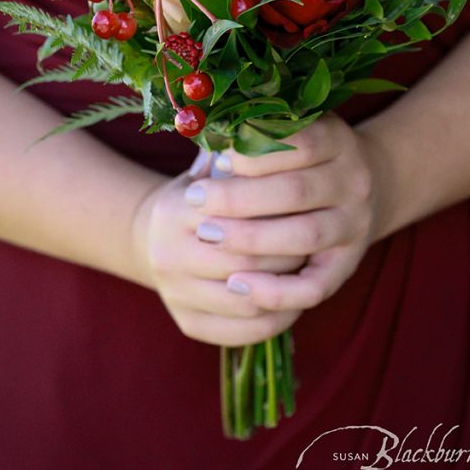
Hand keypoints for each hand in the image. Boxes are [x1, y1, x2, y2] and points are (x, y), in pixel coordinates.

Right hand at [131, 155, 304, 345]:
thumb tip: (273, 136)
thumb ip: (236, 156)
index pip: (239, 217)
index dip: (278, 214)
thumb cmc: (197, 193)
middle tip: (320, 242)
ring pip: (246, 302)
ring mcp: (174, 293)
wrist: (149, 235)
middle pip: (244, 262)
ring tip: (311, 270)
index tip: (309, 206)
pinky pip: (240, 333)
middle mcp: (168, 255)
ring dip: (284, 289)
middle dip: (287, 254)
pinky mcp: (186, 322)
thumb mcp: (209, 166)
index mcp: (175, 210)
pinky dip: (274, 320)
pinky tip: (294, 301)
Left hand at [184, 114, 376, 316]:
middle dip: (239, 197)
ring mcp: (354, 225)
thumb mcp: (289, 133)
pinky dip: (275, 290)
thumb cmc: (301, 157)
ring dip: (252, 238)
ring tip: (207, 234)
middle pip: (296, 191)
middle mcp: (353, 182)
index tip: (216, 160)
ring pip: (305, 236)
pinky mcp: (347, 265)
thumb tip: (209, 149)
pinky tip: (236, 284)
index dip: (255, 154)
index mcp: (337, 140)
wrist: (360, 188)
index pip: (300, 144)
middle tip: (195, 199)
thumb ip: (254, 137)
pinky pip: (314, 287)